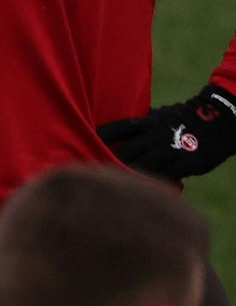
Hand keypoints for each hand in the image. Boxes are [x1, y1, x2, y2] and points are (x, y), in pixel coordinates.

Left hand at [98, 84, 235, 181]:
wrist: (221, 122)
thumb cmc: (185, 119)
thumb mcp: (162, 115)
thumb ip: (141, 123)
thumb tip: (116, 128)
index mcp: (149, 122)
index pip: (119, 127)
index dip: (102, 135)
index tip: (85, 142)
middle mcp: (158, 134)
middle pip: (127, 150)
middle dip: (110, 161)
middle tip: (92, 172)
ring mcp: (173, 148)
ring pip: (144, 164)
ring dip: (127, 174)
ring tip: (111, 185)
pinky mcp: (187, 163)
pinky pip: (165, 175)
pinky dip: (152, 183)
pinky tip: (140, 190)